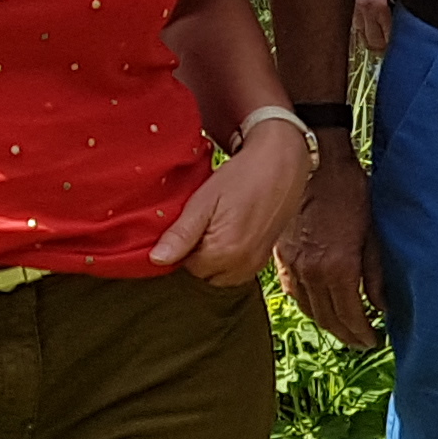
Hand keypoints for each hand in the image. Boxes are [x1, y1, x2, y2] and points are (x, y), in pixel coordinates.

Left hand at [150, 124, 314, 287]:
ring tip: (218, 226)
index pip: (185, 265)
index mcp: (223, 251)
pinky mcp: (265, 259)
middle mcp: (242, 264)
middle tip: (204, 221)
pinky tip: (232, 232)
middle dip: (197, 253)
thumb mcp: (204, 200)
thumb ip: (181, 234)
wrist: (282, 163)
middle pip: (203, 273)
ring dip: (214, 258)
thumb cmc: (242, 176)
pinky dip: (230, 258)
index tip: (189, 221)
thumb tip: (156, 260)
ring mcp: (256, 264)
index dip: (182, 244)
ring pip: (220, 275)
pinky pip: (237, 271)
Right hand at [274, 155, 383, 347]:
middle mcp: (312, 272)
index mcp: (338, 267)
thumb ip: (375, 273)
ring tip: (343, 331)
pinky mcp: (281, 256)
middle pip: (329, 318)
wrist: (316, 164)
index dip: (363, 333)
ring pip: (309, 309)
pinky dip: (307, 306)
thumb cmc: (351, 192)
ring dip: (327, 324)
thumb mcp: (373, 232)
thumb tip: (382, 306)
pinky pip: (293, 292)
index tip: (374, 341)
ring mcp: (293, 265)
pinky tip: (317, 309)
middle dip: (347, 334)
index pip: (350, 315)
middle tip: (362, 342)